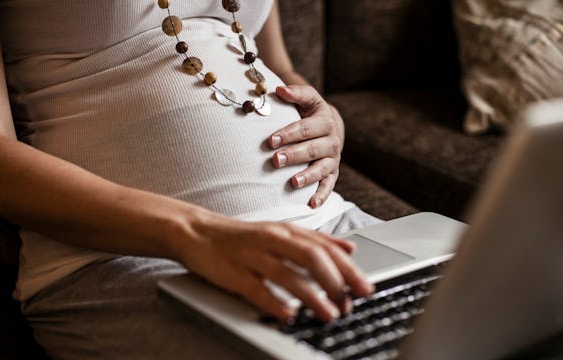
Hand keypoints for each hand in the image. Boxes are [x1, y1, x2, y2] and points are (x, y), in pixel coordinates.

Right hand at [179, 217, 372, 322]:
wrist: (197, 232)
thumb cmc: (243, 237)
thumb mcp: (281, 232)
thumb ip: (314, 240)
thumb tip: (348, 249)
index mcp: (286, 231)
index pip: (324, 248)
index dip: (347, 268)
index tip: (365, 287)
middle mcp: (272, 240)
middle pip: (311, 257)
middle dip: (336, 280)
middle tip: (353, 301)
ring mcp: (252, 256)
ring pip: (287, 274)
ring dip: (311, 296)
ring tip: (329, 314)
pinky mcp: (234, 273)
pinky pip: (256, 289)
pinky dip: (274, 302)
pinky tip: (289, 315)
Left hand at [269, 85, 344, 207]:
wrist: (329, 126)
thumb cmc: (310, 112)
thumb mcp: (307, 98)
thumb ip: (295, 93)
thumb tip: (279, 90)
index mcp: (325, 121)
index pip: (306, 127)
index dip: (289, 134)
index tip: (271, 140)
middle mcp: (332, 140)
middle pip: (314, 149)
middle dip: (295, 155)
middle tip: (276, 160)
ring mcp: (333, 158)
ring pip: (322, 168)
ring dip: (307, 176)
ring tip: (292, 182)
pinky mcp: (332, 173)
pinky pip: (329, 185)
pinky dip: (322, 195)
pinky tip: (311, 204)